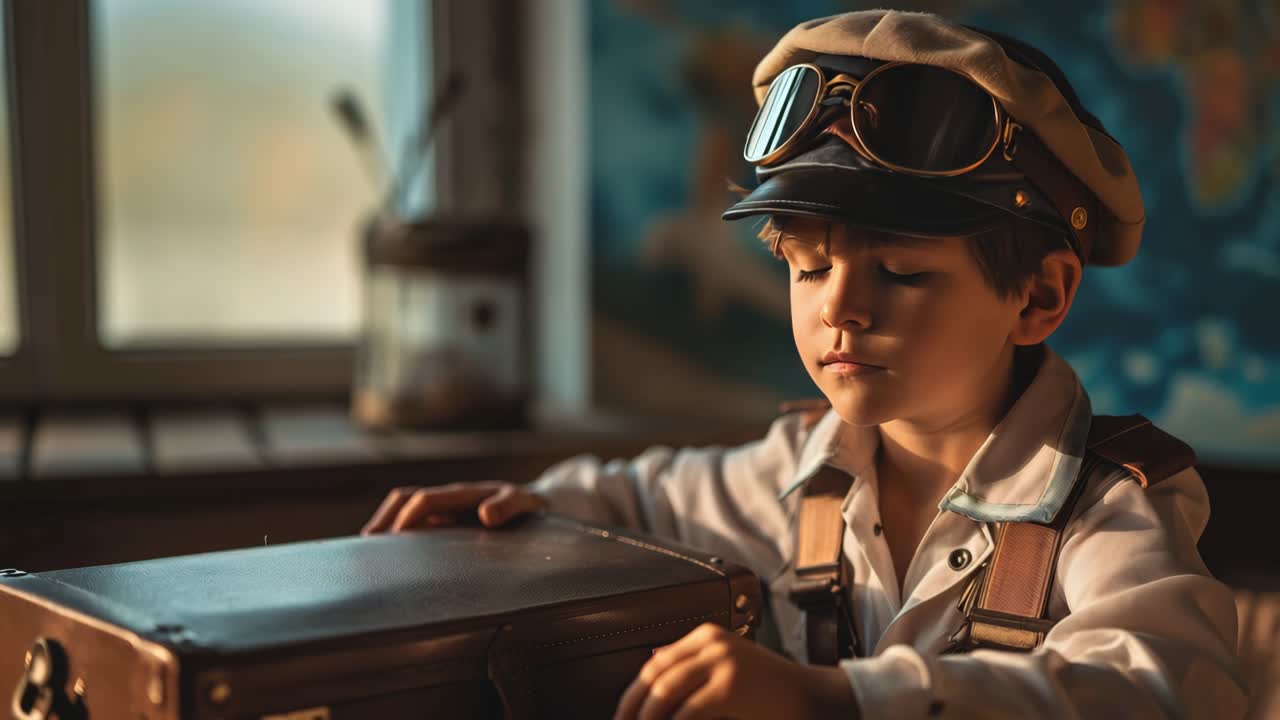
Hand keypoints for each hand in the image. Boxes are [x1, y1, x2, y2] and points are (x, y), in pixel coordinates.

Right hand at [360, 482, 546, 533]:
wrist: (539, 503)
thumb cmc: (531, 506)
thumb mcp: (525, 503)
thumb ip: (509, 506)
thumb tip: (485, 515)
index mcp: (465, 494)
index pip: (425, 500)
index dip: (408, 517)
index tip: (394, 538)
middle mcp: (450, 500)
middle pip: (405, 500)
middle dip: (384, 518)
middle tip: (366, 544)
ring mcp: (447, 510)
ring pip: (406, 510)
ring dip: (387, 525)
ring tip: (370, 551)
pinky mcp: (447, 523)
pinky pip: (418, 525)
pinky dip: (400, 536)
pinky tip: (392, 559)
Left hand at [613, 623, 857, 719]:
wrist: (812, 698)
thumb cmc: (771, 690)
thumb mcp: (727, 667)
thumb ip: (692, 667)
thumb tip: (649, 669)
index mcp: (707, 636)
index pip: (656, 664)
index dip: (633, 694)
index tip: (622, 716)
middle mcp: (711, 643)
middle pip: (655, 676)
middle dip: (633, 707)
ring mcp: (720, 662)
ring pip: (665, 692)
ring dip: (647, 717)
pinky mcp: (728, 687)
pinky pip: (686, 712)